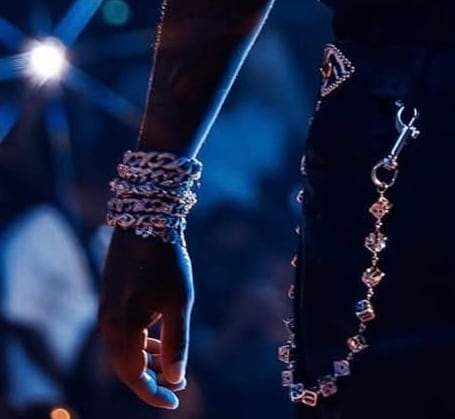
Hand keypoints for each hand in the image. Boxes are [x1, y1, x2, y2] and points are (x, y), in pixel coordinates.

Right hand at [99, 228, 193, 408]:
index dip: (153, 393)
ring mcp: (107, 313)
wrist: (145, 221)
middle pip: (125, 368)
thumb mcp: (178, 302)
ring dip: (146, 362)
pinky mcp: (111, 302)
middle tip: (175, 387)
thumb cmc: (166, 260)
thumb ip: (176, 343)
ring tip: (171, 367)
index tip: (175, 402)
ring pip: (124, 352)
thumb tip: (176, 379)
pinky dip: (140, 345)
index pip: (134, 376)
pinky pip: (123, 336)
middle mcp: (108, 325)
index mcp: (122, 329)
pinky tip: (159, 342)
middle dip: (150, 380)